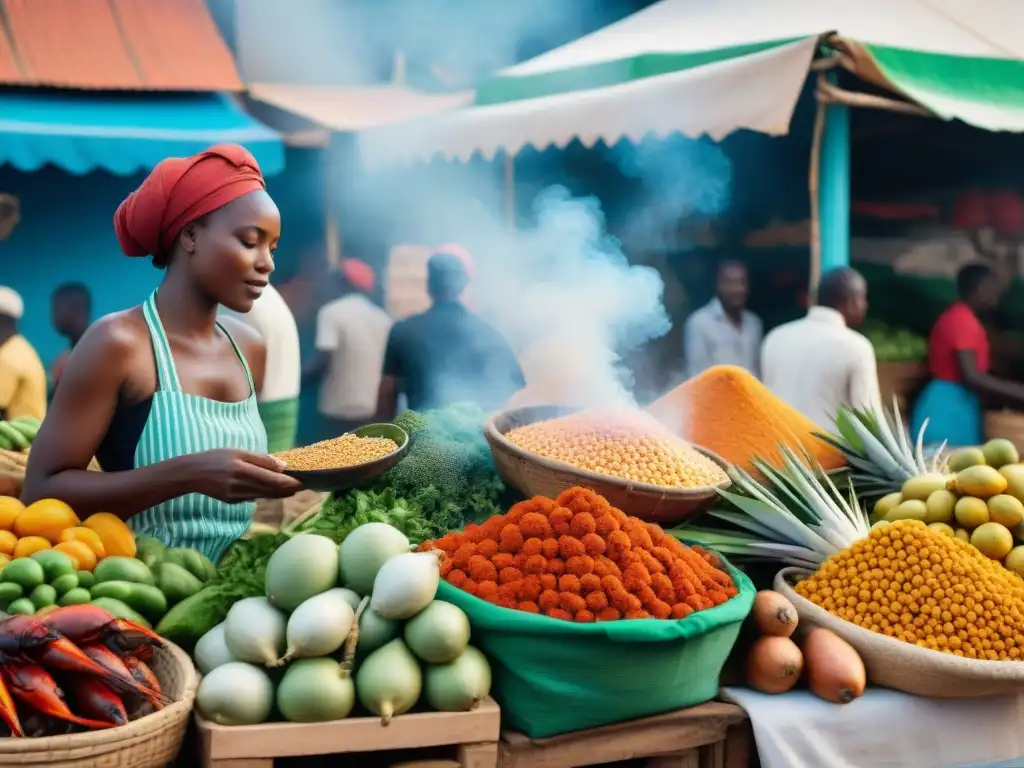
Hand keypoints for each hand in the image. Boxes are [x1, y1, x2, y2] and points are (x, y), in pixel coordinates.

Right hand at [183, 449, 303, 501]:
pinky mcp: (233, 502)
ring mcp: (236, 496)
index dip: (291, 483)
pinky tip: (274, 490)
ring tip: (294, 488)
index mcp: (242, 470)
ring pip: (265, 496)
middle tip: (305, 485)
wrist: (191, 473)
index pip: (273, 480)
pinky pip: (254, 497)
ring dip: (280, 493)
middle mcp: (240, 486)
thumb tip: (284, 467)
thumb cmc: (216, 458)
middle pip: (272, 491)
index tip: (305, 481)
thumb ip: (261, 460)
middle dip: (289, 489)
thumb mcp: (238, 452)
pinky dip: (266, 493)